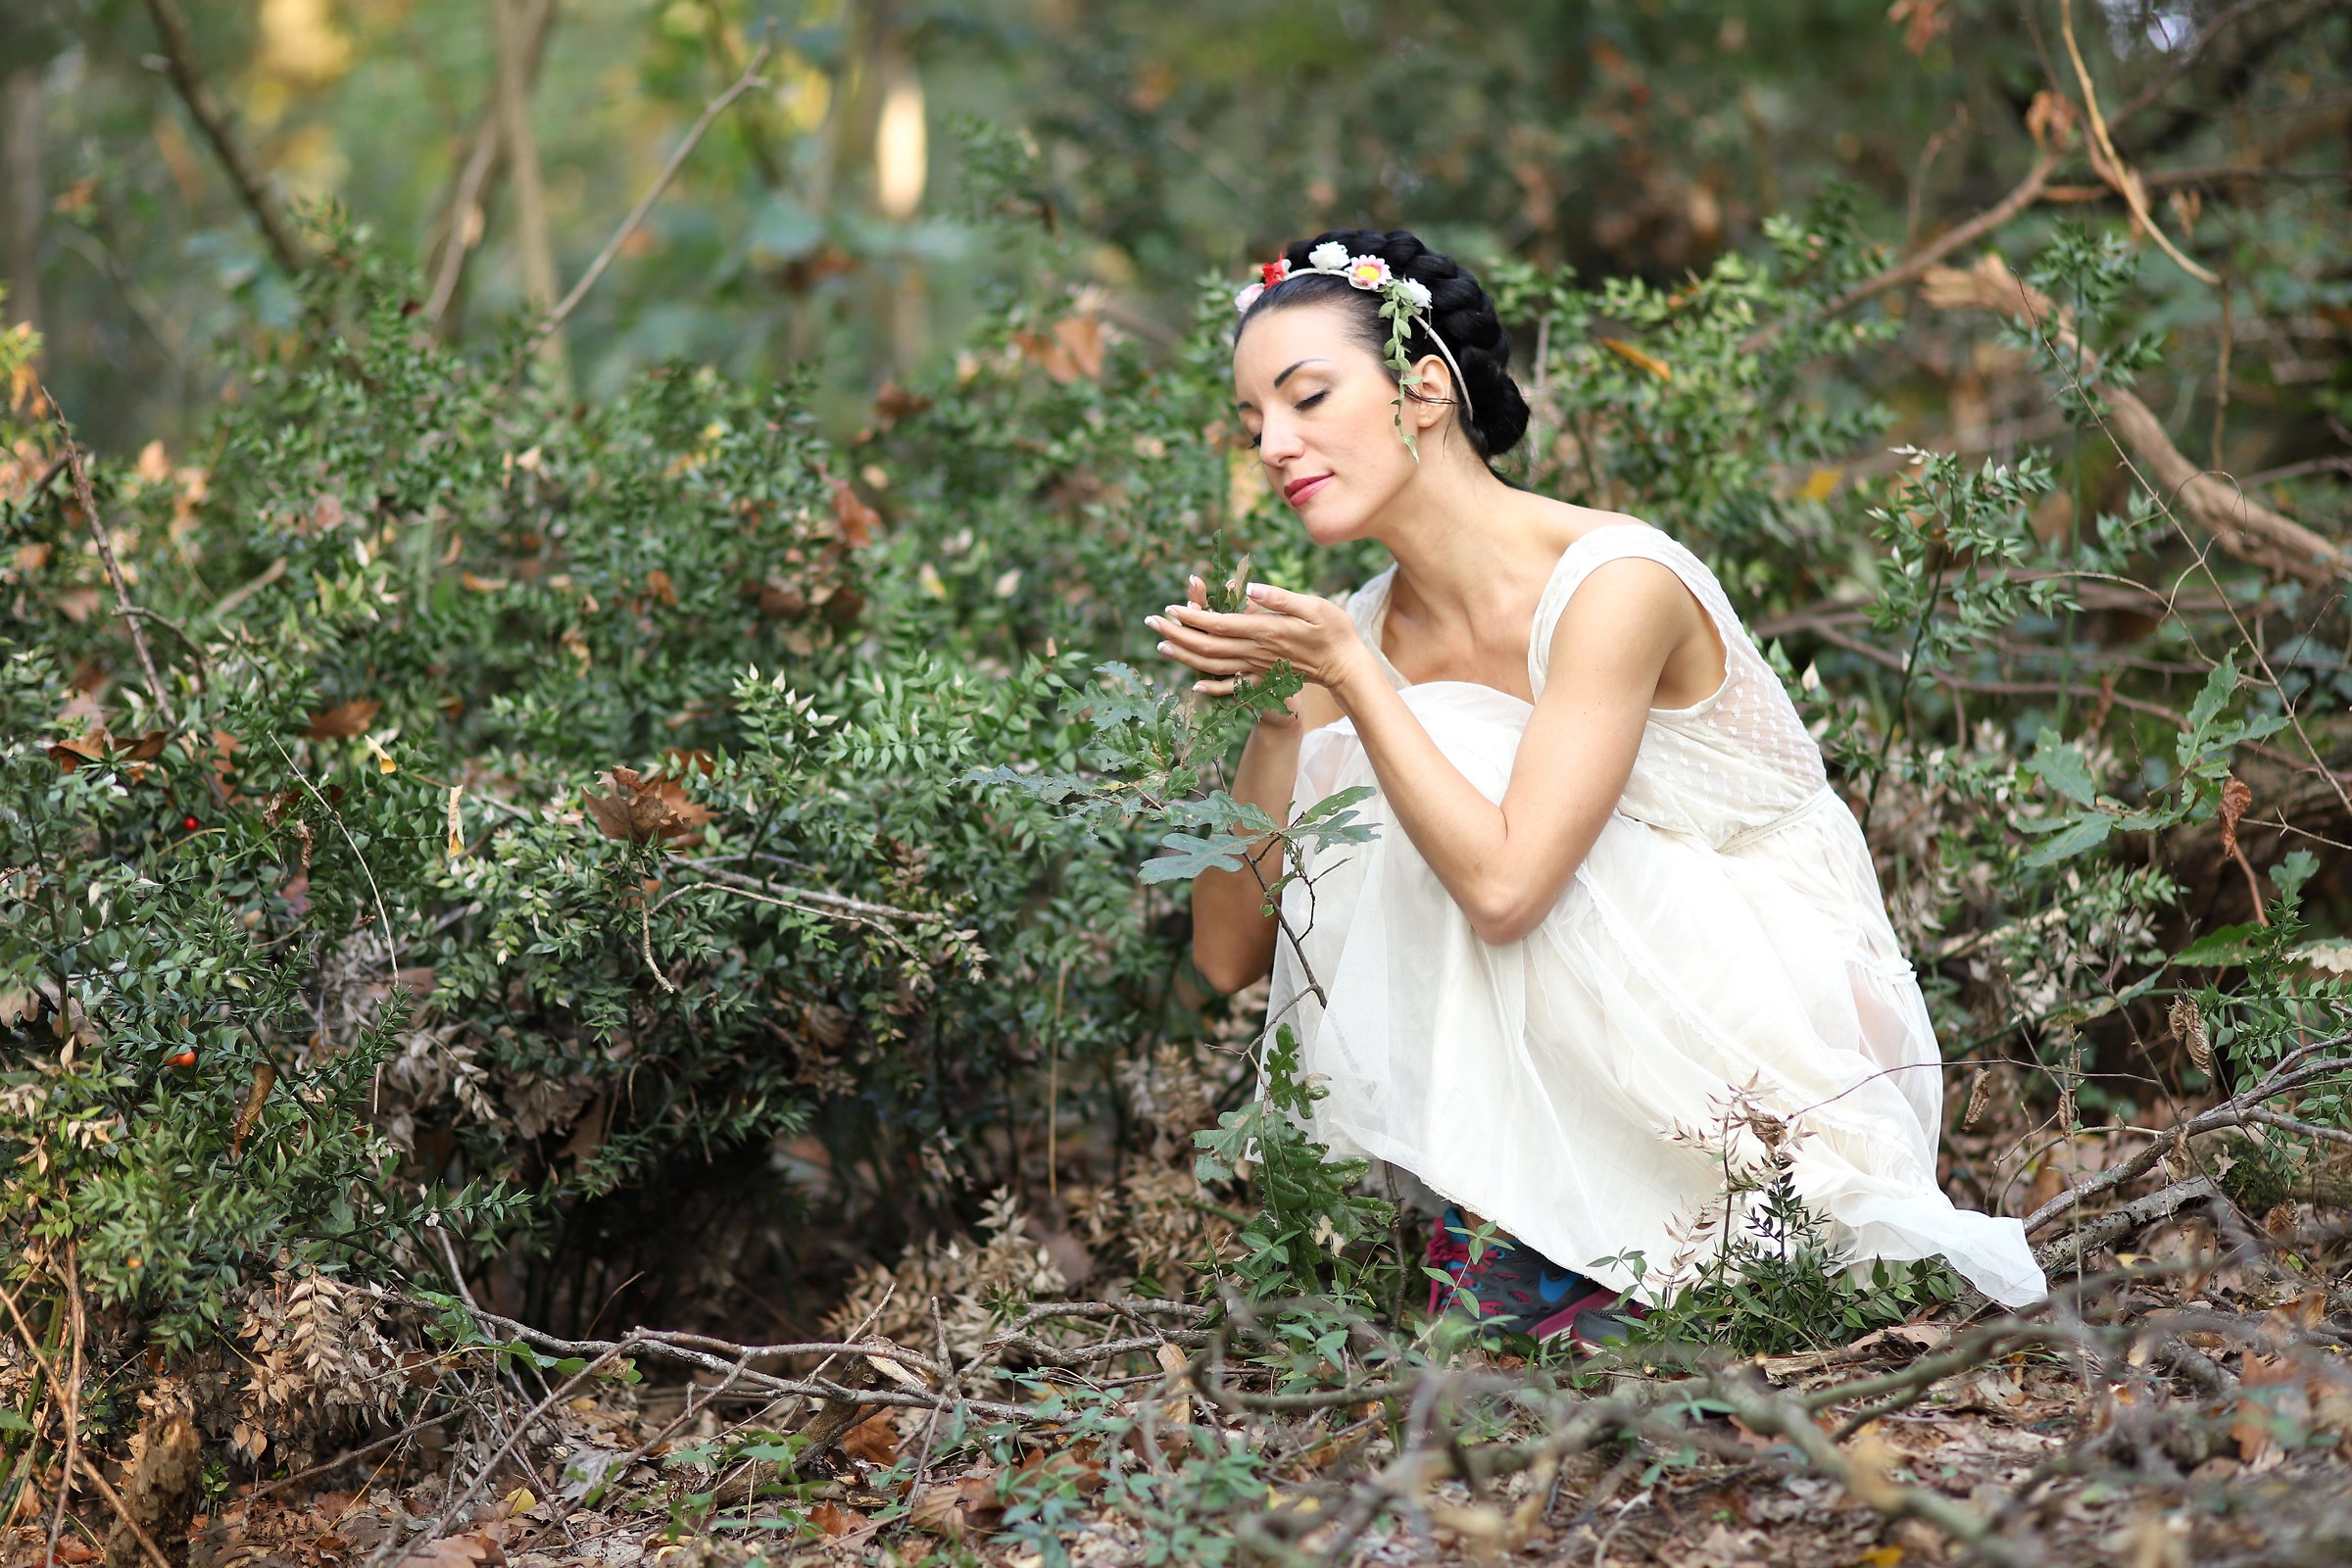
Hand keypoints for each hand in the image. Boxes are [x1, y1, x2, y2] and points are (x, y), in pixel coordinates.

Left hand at [1146, 577, 1368, 701]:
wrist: (1345, 667)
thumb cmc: (1334, 631)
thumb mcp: (1314, 606)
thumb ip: (1280, 599)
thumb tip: (1251, 590)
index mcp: (1265, 631)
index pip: (1219, 624)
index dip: (1192, 616)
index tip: (1171, 606)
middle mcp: (1255, 652)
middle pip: (1208, 645)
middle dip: (1177, 633)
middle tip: (1152, 621)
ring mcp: (1257, 669)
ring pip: (1213, 664)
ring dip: (1184, 655)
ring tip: (1161, 644)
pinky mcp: (1262, 680)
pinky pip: (1231, 687)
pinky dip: (1210, 686)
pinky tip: (1193, 682)